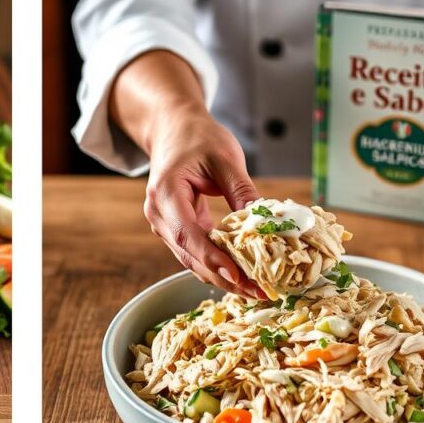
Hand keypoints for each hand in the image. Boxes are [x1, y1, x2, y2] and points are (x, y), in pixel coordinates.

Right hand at [143, 106, 265, 297]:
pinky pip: (195, 253)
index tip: (237, 276)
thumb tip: (264, 223)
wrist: (173, 130)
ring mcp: (164, 225)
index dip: (211, 258)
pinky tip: (243, 275)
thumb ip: (242, 190)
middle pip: (189, 255)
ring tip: (256, 290)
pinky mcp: (175, 229)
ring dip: (222, 277)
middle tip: (259, 292)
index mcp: (165, 193)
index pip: (186, 233)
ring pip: (191, 260)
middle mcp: (159, 215)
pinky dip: (218, 265)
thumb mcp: (225, 157)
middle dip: (224, 277)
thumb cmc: (197, 137)